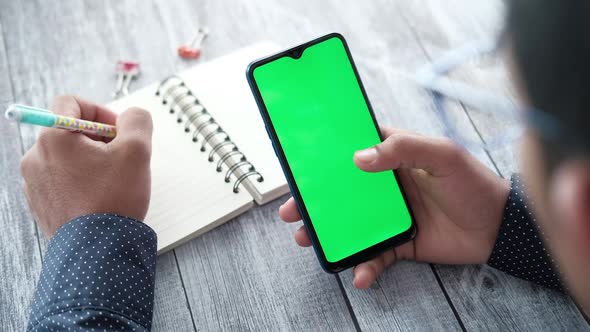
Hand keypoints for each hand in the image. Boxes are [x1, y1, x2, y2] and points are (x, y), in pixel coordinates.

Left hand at [20, 96, 152, 237]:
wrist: (97, 251)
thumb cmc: (114, 200)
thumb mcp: (137, 151)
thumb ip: (137, 121)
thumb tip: (131, 116)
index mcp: (54, 138)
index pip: (70, 102)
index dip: (99, 110)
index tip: (117, 130)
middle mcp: (36, 157)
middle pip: (68, 131)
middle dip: (98, 138)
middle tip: (121, 157)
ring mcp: (34, 183)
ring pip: (65, 157)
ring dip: (90, 160)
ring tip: (112, 180)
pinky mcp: (40, 204)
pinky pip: (60, 180)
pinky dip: (80, 181)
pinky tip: (100, 197)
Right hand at [279, 127, 509, 287]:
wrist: (500, 228)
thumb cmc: (474, 184)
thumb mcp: (443, 156)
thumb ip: (404, 148)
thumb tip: (360, 158)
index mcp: (394, 157)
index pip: (354, 149)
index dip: (326, 155)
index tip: (300, 161)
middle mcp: (387, 186)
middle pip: (342, 192)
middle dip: (314, 201)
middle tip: (291, 209)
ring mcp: (391, 216)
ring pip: (351, 225)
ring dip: (328, 233)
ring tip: (308, 240)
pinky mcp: (400, 243)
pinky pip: (375, 255)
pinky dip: (364, 265)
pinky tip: (358, 273)